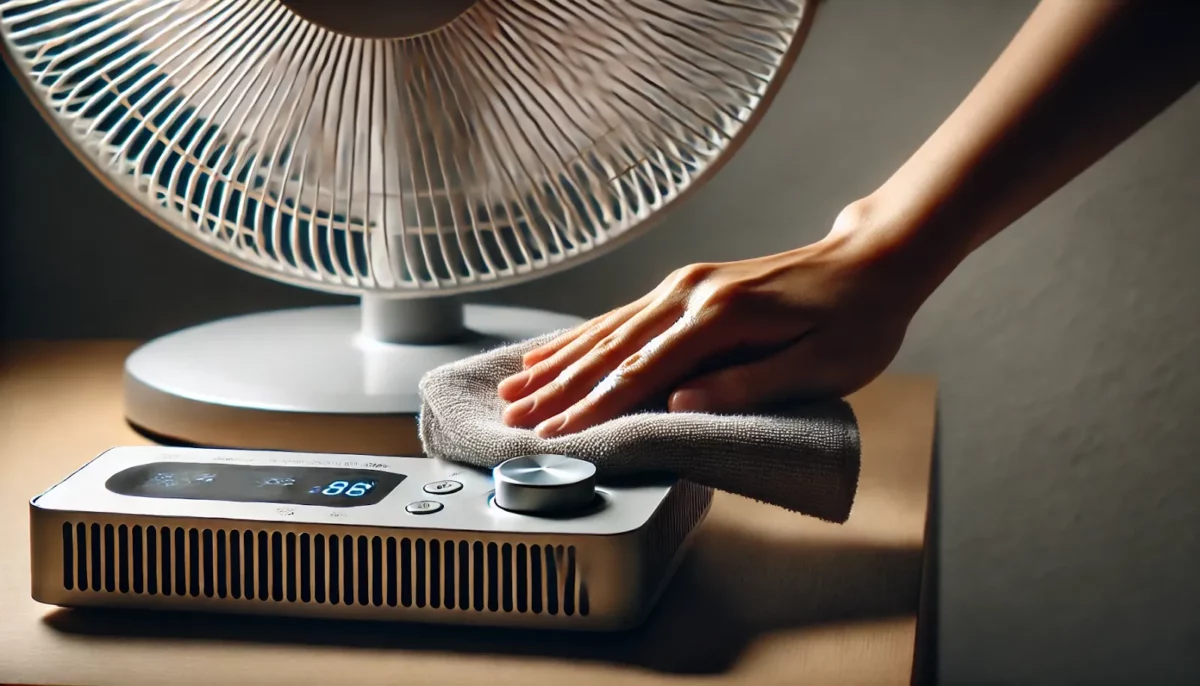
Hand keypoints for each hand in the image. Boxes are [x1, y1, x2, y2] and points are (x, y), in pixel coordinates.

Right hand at [497, 207, 927, 436]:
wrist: (872, 261)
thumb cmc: (856, 321)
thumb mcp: (820, 366)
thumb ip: (747, 385)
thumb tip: (680, 405)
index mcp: (721, 319)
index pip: (642, 372)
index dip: (594, 407)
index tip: (554, 433)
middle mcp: (692, 294)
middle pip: (611, 348)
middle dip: (558, 386)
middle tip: (514, 415)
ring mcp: (687, 284)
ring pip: (609, 328)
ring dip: (560, 359)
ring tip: (516, 384)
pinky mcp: (690, 284)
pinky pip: (625, 313)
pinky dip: (585, 334)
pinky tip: (558, 348)